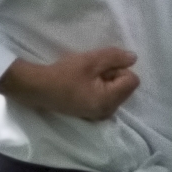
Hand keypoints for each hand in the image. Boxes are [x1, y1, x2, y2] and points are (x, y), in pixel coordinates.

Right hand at [0, 48, 138, 120]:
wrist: (37, 88)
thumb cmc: (63, 73)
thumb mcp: (91, 60)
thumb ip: (115, 57)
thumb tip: (134, 58)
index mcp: (109, 101)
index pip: (132, 81)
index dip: (120, 68)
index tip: (101, 66)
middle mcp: (107, 112)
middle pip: (125, 87)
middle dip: (113, 75)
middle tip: (92, 71)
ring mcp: (99, 115)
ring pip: (116, 92)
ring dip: (105, 81)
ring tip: (86, 77)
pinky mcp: (91, 113)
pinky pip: (106, 97)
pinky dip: (99, 88)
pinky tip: (83, 85)